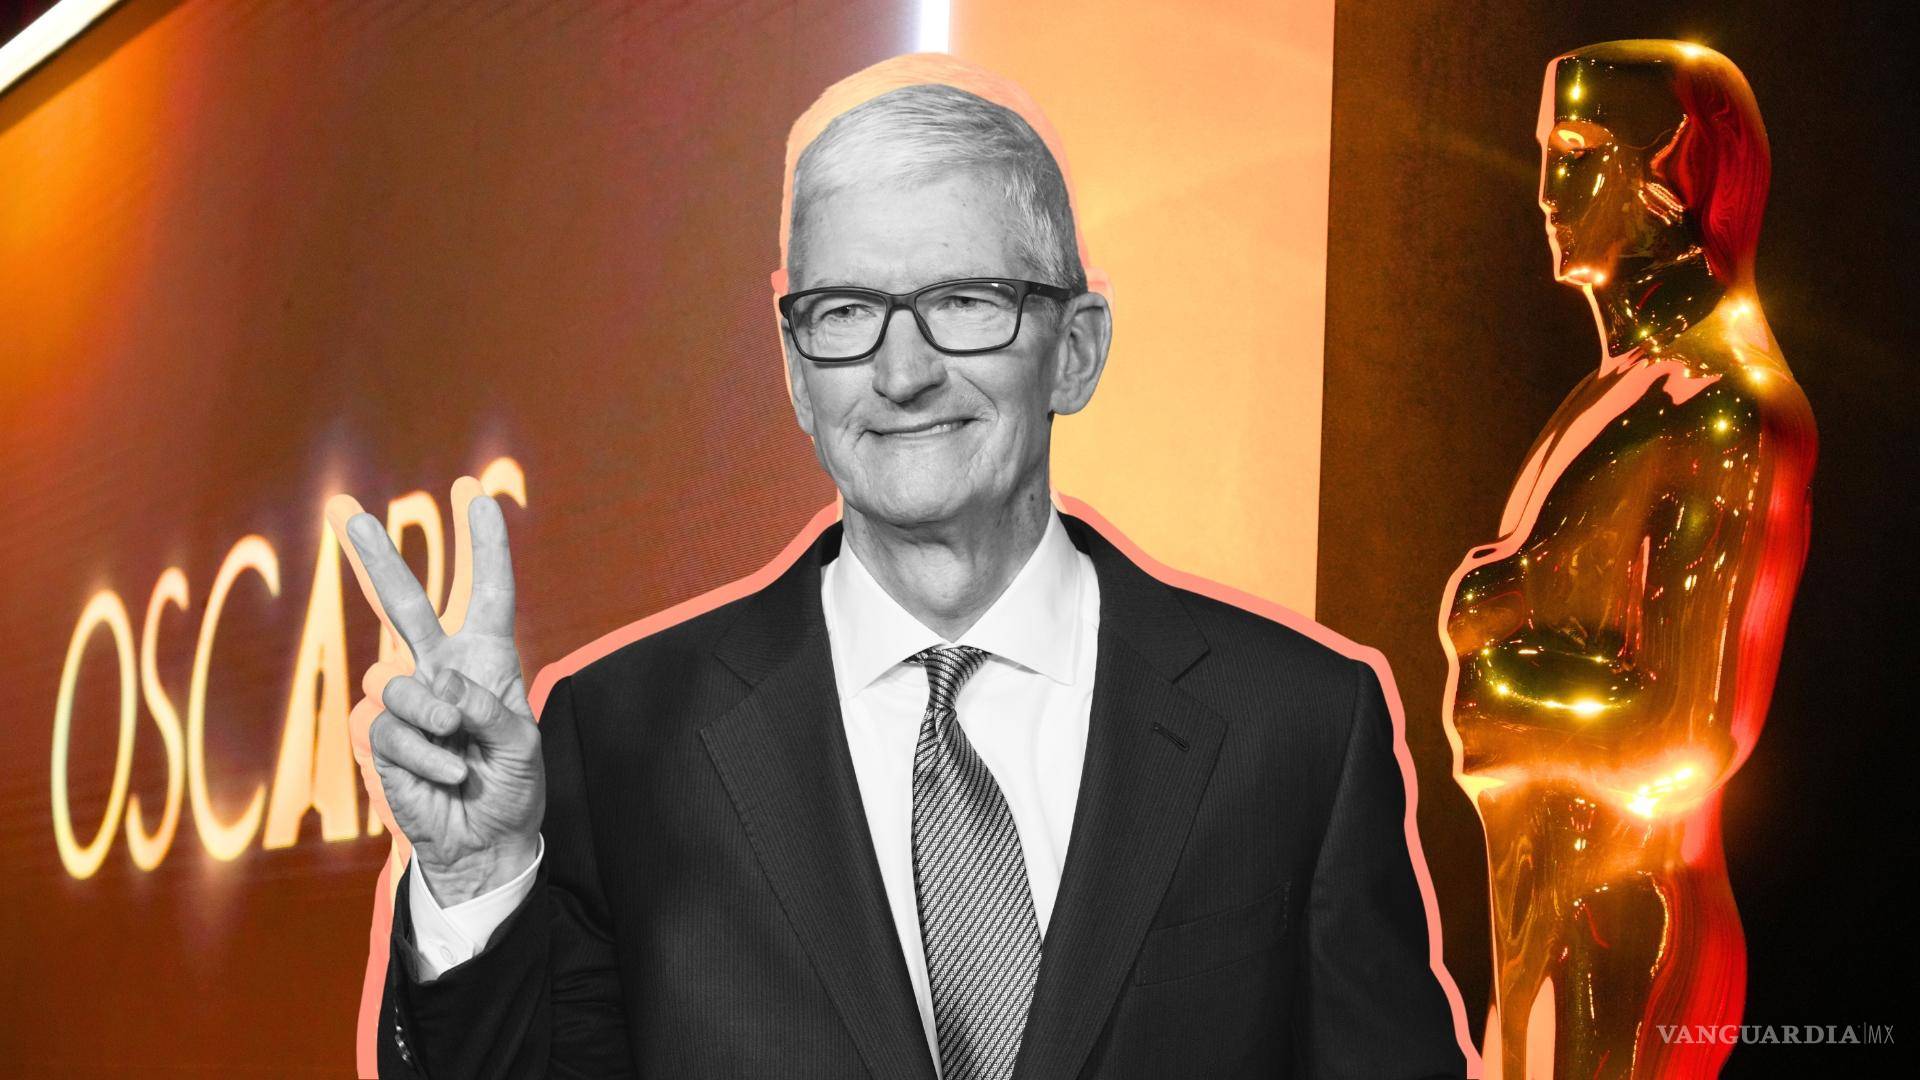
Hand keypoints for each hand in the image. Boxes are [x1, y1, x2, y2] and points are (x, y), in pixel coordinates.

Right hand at [331, 479, 543, 905]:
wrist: (484, 841)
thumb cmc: (511, 787)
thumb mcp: (522, 743)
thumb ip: (488, 707)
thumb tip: (437, 684)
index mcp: (485, 660)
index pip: (485, 593)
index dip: (483, 546)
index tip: (478, 494)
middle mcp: (440, 670)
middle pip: (403, 604)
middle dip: (374, 557)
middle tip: (346, 510)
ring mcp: (405, 702)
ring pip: (395, 681)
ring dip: (434, 719)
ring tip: (460, 752)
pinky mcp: (378, 736)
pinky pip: (386, 726)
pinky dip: (422, 753)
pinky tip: (444, 775)